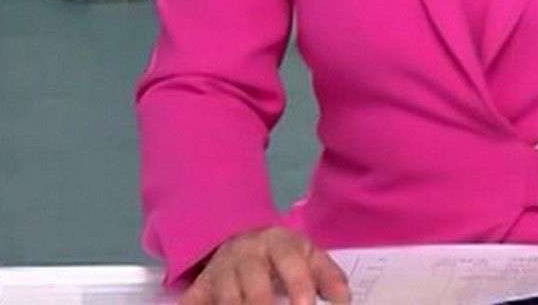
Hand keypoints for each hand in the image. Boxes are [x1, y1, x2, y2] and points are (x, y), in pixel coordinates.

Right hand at [179, 225, 351, 304]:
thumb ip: (329, 278)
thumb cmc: (283, 254)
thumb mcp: (309, 256)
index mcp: (278, 242)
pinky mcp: (201, 286)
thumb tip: (343, 302)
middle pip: (253, 285)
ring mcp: (220, 269)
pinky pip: (194, 301)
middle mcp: (246, 253)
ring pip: (226, 297)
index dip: (298, 286)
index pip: (289, 262)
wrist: (242, 238)